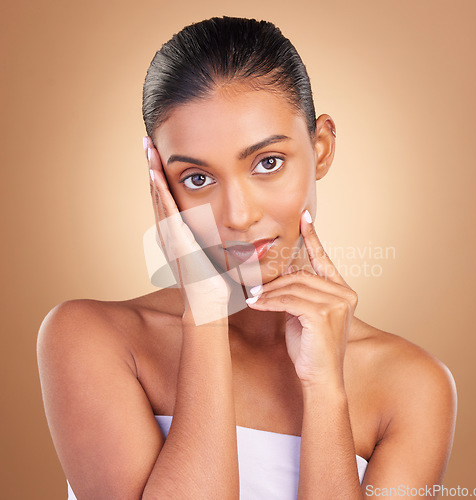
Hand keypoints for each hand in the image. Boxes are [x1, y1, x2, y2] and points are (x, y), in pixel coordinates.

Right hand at [146, 137, 230, 324]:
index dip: (162, 177)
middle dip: (153, 167)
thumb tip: (230, 230)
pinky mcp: (177, 242)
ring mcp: (171, 238)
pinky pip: (167, 212)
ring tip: (148, 148)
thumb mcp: (214, 256)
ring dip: (153, 172)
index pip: (168, 200)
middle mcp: (170, 234)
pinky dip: (160, 192)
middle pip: (158, 194)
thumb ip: (215, 240)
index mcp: (178, 235)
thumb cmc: (216, 285)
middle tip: (148, 141)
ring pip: (159, 198)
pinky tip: (155, 173)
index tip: (160, 155)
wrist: (209, 307)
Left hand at [246, 210, 357, 388]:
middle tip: (256, 289)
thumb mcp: (305, 314)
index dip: (312, 237)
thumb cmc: (312, 348)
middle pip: (300, 275)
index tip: (304, 218)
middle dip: (274, 283)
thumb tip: (279, 277)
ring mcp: (336, 303)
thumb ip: (299, 293)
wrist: (321, 379)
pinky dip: (268, 302)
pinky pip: (287, 300)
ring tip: (254, 299)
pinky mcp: (323, 314)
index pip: (324, 259)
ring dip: (269, 293)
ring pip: (292, 287)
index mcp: (343, 291)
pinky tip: (255, 304)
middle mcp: (344, 294)